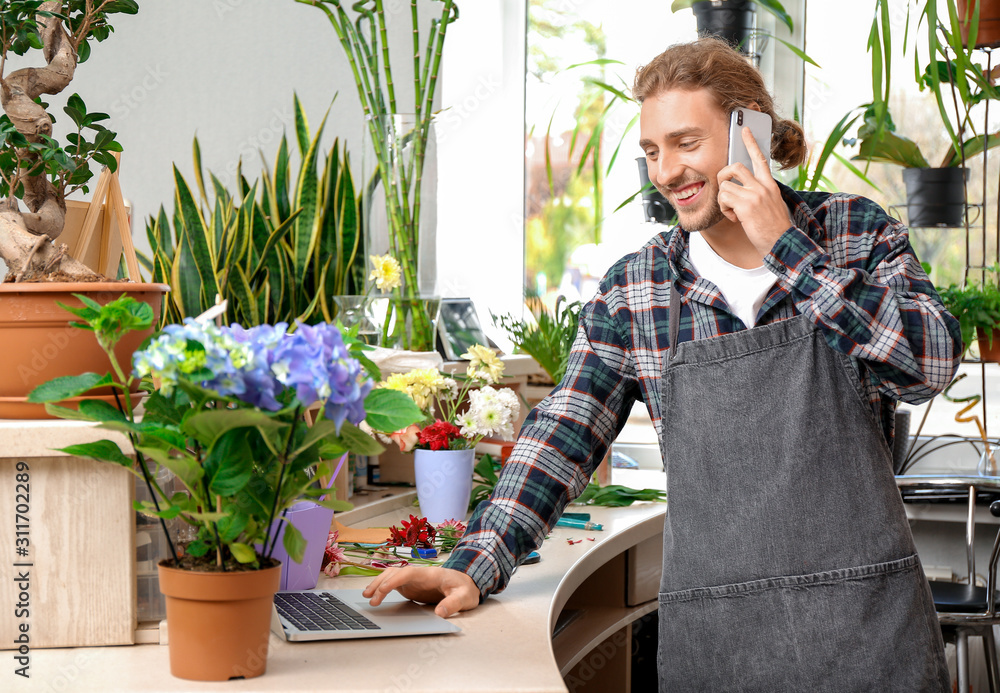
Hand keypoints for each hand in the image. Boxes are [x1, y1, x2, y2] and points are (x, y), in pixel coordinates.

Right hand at [362, 566, 479, 617]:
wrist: (467, 583)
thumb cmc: (465, 588)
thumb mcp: (464, 597)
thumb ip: (453, 603)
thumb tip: (439, 613)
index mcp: (430, 574)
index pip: (408, 573)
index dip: (394, 580)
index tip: (383, 590)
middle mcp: (419, 574)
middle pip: (395, 573)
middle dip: (380, 583)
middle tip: (369, 597)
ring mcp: (414, 580)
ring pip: (392, 576)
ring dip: (378, 583)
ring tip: (366, 596)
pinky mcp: (412, 586)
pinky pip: (394, 584)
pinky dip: (383, 588)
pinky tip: (374, 595)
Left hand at [717, 126, 792, 256]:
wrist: (782, 244)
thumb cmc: (774, 228)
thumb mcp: (772, 205)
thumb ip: (760, 194)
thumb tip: (741, 192)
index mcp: (770, 185)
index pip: (760, 159)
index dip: (751, 143)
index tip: (744, 130)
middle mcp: (763, 186)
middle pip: (735, 166)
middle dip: (723, 177)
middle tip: (726, 192)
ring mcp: (755, 194)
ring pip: (725, 184)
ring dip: (723, 200)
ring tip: (733, 212)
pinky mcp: (746, 205)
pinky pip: (723, 198)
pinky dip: (725, 210)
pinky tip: (735, 218)